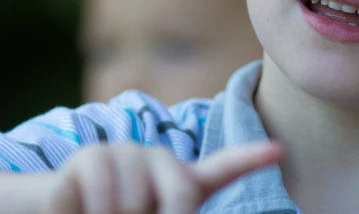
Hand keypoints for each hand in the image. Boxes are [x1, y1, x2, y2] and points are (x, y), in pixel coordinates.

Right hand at [40, 141, 282, 213]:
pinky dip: (86, 213)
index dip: (251, 159)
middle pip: (181, 194)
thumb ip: (176, 210)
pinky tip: (79, 209)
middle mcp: (159, 162)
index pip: (223, 168)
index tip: (279, 150)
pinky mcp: (90, 158)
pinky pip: (97, 193)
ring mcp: (127, 155)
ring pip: (131, 200)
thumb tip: (194, 197)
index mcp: (181, 183)